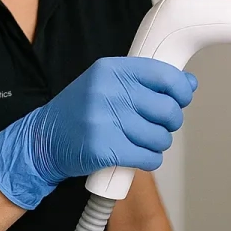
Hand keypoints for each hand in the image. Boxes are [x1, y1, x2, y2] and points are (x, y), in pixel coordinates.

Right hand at [0, 57, 197, 209]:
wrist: (42, 140)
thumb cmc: (81, 112)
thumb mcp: (109, 85)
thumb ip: (147, 82)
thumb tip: (189, 83)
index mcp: (111, 69)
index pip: (164, 75)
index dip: (181, 90)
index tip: (182, 98)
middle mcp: (108, 91)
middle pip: (167, 109)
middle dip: (170, 122)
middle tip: (159, 125)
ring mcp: (104, 120)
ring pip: (160, 136)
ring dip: (159, 143)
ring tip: (144, 141)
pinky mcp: (102, 148)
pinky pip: (147, 157)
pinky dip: (150, 160)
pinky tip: (140, 156)